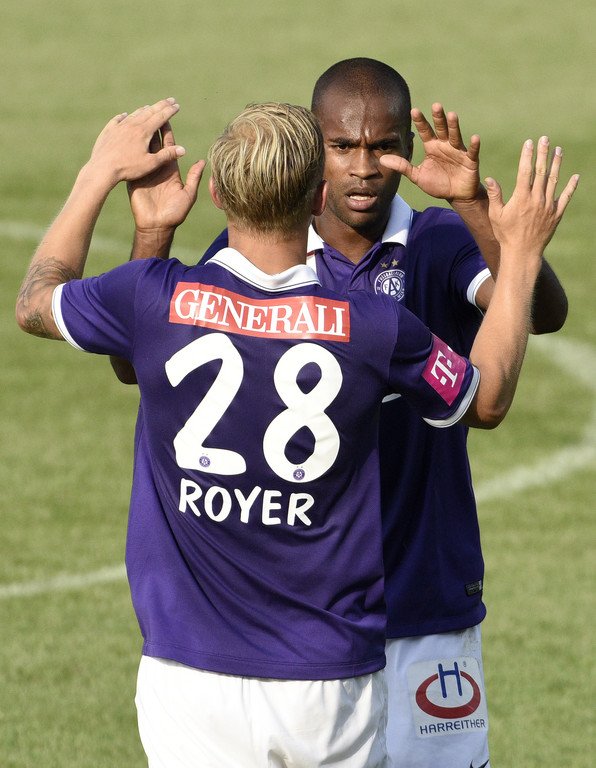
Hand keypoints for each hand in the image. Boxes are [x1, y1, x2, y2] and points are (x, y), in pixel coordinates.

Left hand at [87, 98, 186, 187]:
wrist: (102, 169)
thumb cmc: (128, 168)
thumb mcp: (150, 164)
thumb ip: (167, 155)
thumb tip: (183, 149)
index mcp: (143, 131)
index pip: (160, 117)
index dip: (170, 111)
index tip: (177, 105)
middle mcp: (131, 125)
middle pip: (149, 112)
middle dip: (161, 105)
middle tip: (170, 100)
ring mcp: (119, 127)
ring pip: (134, 115)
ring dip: (144, 110)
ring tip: (150, 107)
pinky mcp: (108, 132)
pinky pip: (117, 120)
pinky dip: (124, 117)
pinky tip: (125, 115)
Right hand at [127, 121, 204, 232]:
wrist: (157, 226)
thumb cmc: (175, 213)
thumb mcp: (188, 195)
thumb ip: (193, 178)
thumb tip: (202, 161)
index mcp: (170, 169)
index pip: (169, 146)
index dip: (168, 131)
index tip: (167, 116)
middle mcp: (157, 168)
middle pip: (154, 143)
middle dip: (152, 128)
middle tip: (150, 110)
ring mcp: (144, 172)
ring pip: (141, 150)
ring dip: (139, 136)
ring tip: (136, 119)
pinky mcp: (133, 179)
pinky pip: (131, 162)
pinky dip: (128, 151)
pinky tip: (124, 138)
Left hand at [380, 104, 479, 200]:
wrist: (455, 196)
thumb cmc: (437, 184)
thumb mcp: (417, 176)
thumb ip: (402, 166)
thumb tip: (381, 159)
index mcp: (432, 147)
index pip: (425, 131)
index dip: (421, 122)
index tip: (413, 111)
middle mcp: (445, 145)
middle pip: (441, 129)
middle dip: (439, 118)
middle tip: (435, 106)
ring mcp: (458, 151)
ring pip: (455, 136)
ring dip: (454, 126)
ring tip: (452, 115)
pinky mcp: (470, 160)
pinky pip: (472, 152)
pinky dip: (474, 145)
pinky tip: (474, 137)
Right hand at [485, 136, 578, 254]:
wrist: (522, 253)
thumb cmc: (506, 234)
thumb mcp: (496, 215)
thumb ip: (495, 195)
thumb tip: (490, 178)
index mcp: (521, 198)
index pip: (525, 171)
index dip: (527, 155)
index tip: (529, 142)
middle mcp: (536, 199)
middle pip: (541, 171)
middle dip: (543, 154)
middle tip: (545, 139)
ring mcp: (548, 206)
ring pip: (554, 181)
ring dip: (556, 164)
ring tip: (559, 151)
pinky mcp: (556, 214)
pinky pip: (566, 198)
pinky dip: (571, 187)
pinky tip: (575, 176)